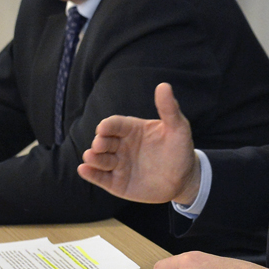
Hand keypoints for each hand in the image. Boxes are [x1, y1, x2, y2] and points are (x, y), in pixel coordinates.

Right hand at [78, 83, 199, 204]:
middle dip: (99, 142)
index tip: (104, 127)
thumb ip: (169, 109)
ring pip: (100, 159)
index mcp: (132, 129)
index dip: (108, 125)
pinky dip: (91, 174)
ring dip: (93, 157)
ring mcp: (118, 164)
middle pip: (104, 141)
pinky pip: (101, 177)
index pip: (115, 124)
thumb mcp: (178, 129)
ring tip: (90, 156)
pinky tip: (84, 169)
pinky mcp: (117, 182)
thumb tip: (164, 85)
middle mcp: (121, 145)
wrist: (184, 180)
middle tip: (99, 144)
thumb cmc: (180, 150)